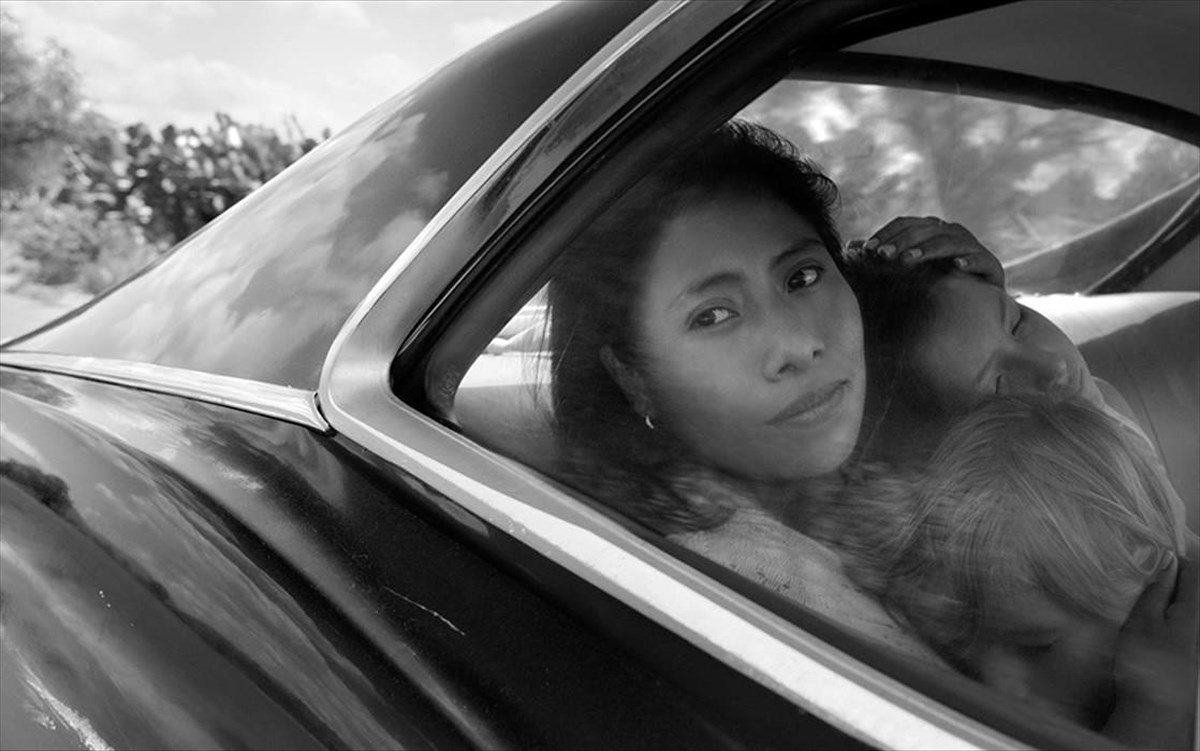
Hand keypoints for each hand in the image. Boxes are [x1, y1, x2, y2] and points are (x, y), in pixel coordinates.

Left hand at [848, 216, 1004, 287]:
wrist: (976, 305)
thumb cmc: (934, 283)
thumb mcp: (905, 270)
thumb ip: (882, 255)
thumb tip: (849, 246)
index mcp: (930, 230)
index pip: (906, 223)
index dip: (886, 233)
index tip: (867, 249)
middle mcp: (952, 233)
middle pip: (925, 229)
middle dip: (902, 241)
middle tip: (882, 255)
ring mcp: (973, 248)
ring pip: (950, 241)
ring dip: (928, 250)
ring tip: (908, 261)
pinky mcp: (991, 266)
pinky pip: (981, 259)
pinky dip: (970, 261)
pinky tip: (956, 267)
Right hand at [1104, 537, 1198, 748]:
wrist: (1156, 707)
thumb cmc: (1147, 662)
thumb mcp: (1143, 619)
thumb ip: (1156, 590)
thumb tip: (1165, 564)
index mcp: (1194, 607)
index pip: (1195, 567)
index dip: (1175, 554)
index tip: (1155, 549)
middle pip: (1195, 584)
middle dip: (1174, 573)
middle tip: (1149, 567)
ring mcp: (1197, 635)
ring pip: (1189, 602)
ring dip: (1170, 592)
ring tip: (1147, 590)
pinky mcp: (1190, 647)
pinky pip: (1184, 617)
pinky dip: (1170, 609)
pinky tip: (1151, 614)